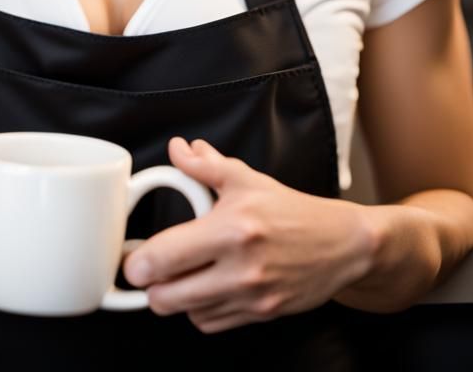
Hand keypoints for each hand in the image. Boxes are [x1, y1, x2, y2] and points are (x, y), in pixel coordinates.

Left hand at [121, 137, 374, 333]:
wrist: (341, 245)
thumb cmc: (291, 211)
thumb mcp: (247, 179)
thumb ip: (206, 165)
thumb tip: (178, 150)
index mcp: (233, 228)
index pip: (167, 256)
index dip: (138, 263)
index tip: (131, 258)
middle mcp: (241, 268)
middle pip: (168, 297)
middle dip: (150, 286)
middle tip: (148, 270)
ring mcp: (252, 297)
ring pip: (188, 313)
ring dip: (176, 298)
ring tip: (180, 275)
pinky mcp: (261, 316)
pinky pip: (212, 324)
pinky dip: (200, 311)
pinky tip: (205, 287)